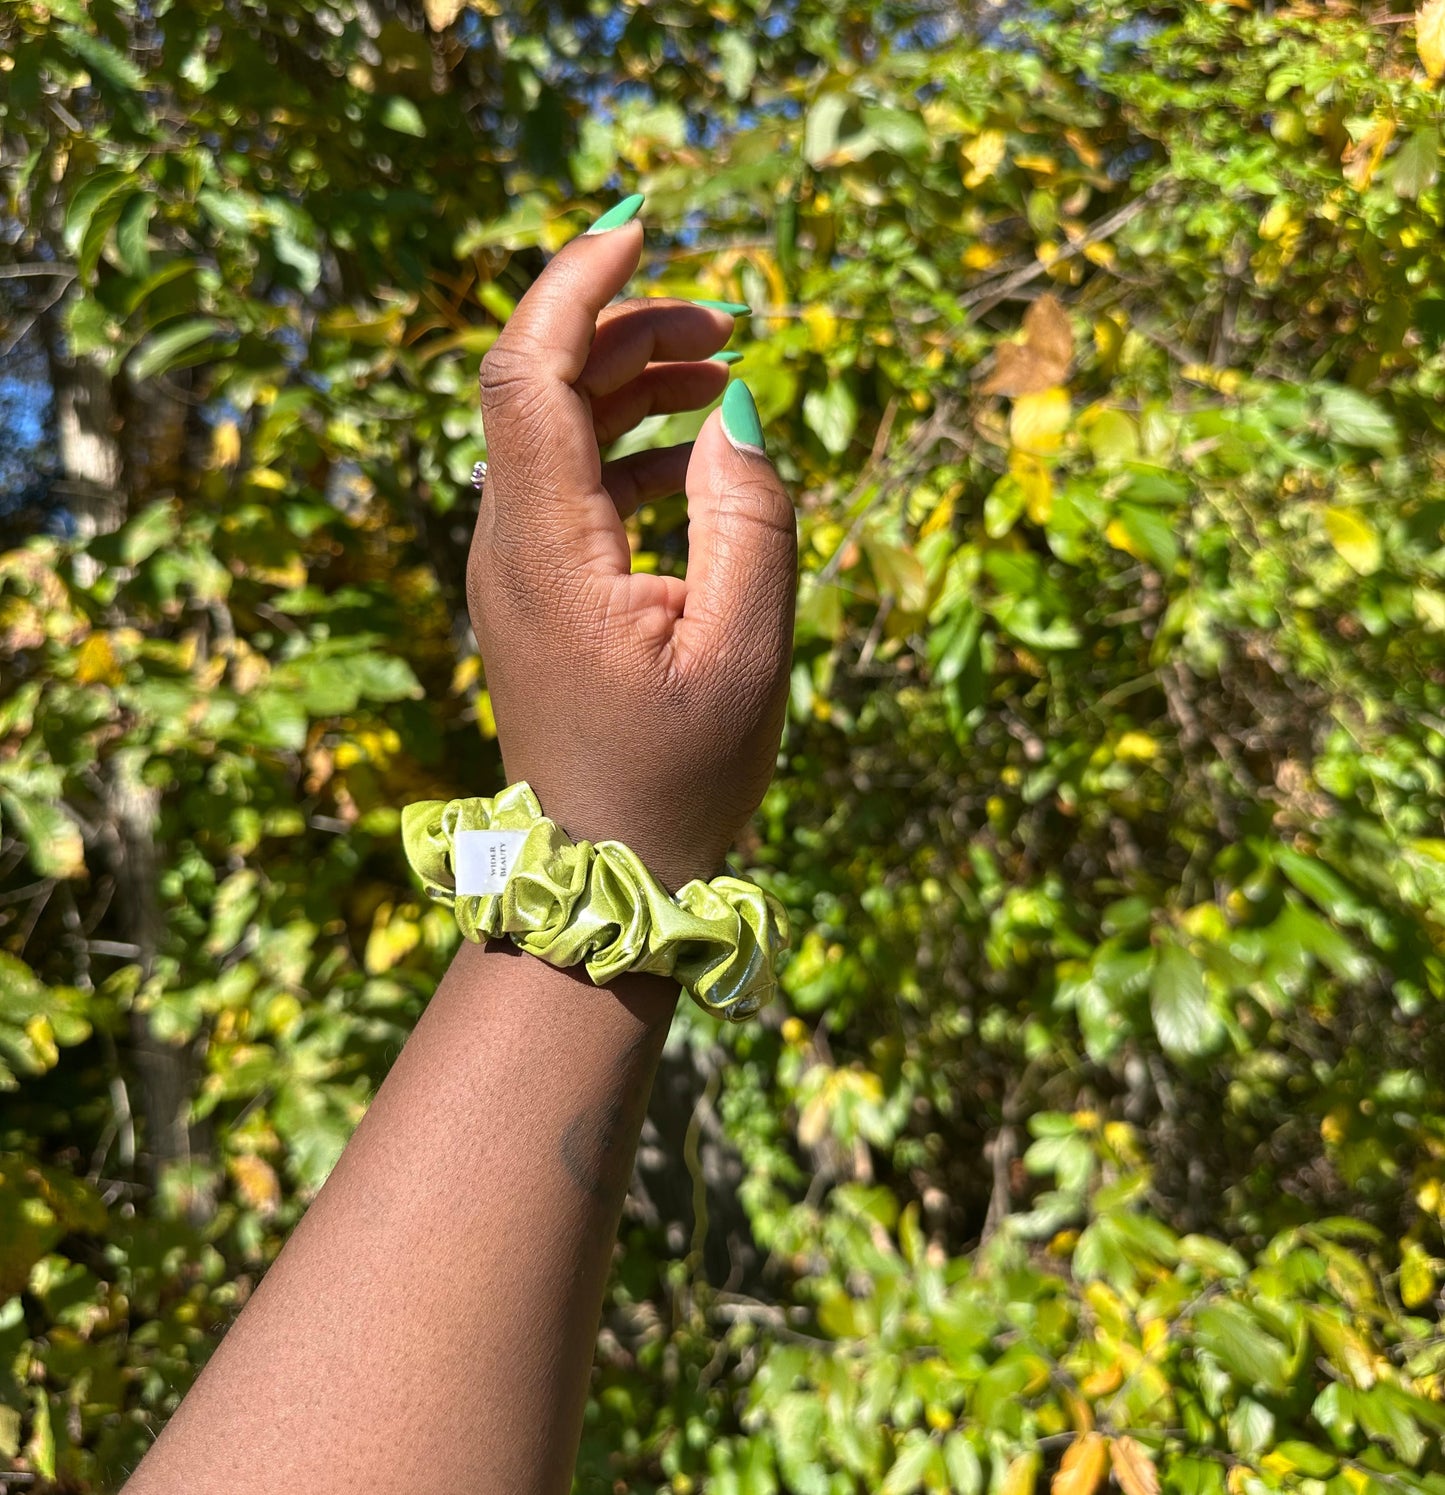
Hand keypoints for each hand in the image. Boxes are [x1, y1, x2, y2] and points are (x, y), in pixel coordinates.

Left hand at [469, 202, 796, 890]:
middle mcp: (507, 545)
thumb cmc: (680, 774)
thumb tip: (734, 408)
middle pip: (539, 384)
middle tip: (727, 322)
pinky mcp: (534, 591)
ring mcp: (513, 568)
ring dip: (631, 385)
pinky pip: (568, 484)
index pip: (526, 371)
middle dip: (626, 328)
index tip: (645, 226)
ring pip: (553, 430)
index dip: (577, 283)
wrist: (604, 873)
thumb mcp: (747, 649)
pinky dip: (629, 449)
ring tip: (723, 374)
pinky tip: (698, 465)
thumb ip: (750, 516)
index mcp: (546, 550)